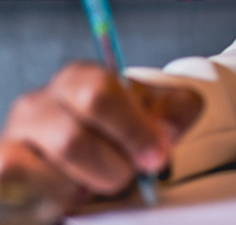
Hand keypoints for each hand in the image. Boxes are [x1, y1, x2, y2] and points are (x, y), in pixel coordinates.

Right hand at [0, 61, 201, 213]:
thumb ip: (175, 112)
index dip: (132, 131)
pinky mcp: (2, 169)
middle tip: (129, 174)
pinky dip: (55, 200)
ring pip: (42, 174)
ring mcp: (13, 138)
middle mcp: (37, 104)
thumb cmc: (128, 125)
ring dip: (82, 186)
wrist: (99, 145)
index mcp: (79, 78)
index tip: (156, 156)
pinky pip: (21, 196)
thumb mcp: (163, 110)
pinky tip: (70, 193)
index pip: (98, 95)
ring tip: (95, 180)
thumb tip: (163, 135)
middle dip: (111, 166)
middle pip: (71, 140)